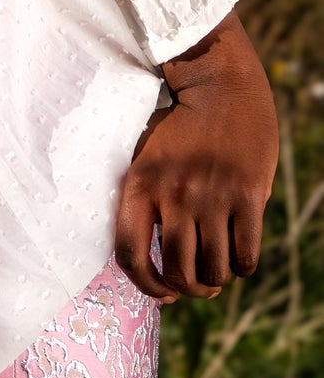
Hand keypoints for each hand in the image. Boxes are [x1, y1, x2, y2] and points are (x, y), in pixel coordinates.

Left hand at [115, 10, 276, 303]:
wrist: (218, 84)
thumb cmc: (178, 127)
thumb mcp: (146, 158)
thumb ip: (146, 203)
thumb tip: (157, 264)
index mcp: (140, 185)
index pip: (130, 255)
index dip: (144, 285)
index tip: (159, 293)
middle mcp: (174, 194)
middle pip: (177, 270)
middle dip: (187, 288)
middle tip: (196, 286)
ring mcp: (212, 196)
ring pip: (214, 269)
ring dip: (215, 281)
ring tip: (216, 274)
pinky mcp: (247, 194)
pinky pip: (245, 254)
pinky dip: (242, 267)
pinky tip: (238, 258)